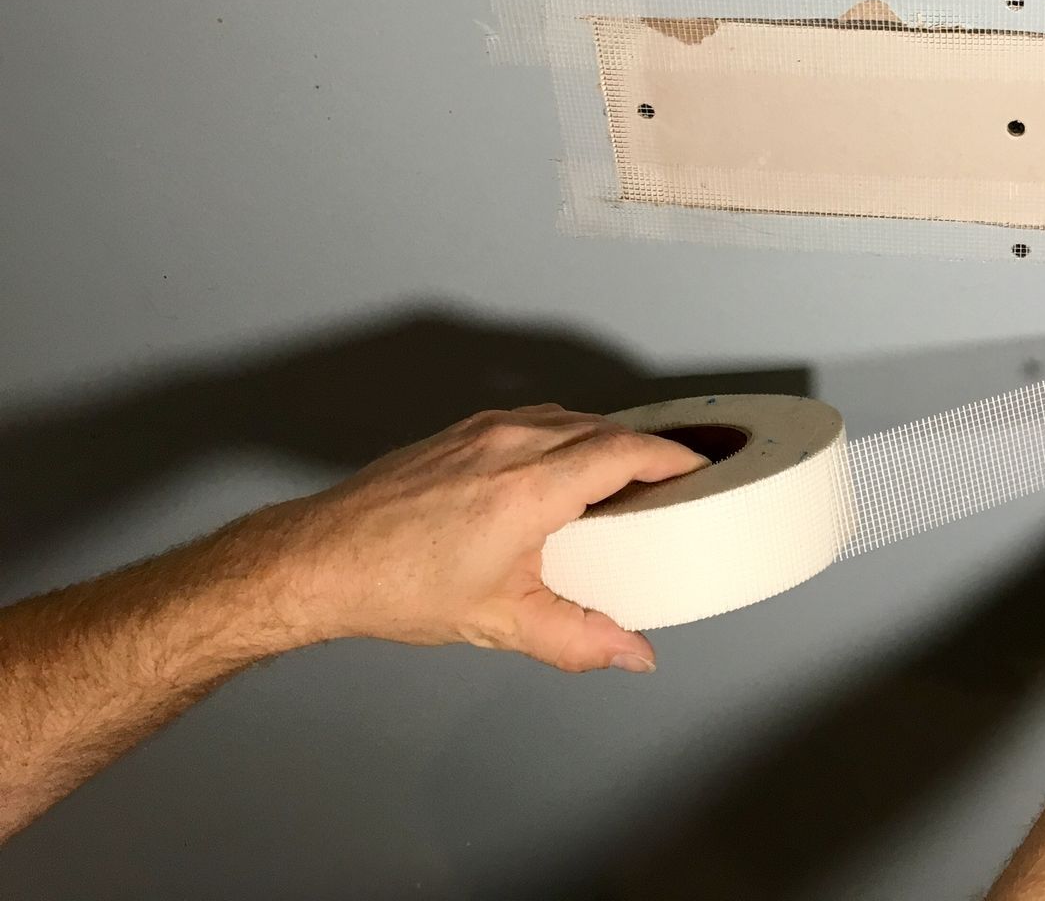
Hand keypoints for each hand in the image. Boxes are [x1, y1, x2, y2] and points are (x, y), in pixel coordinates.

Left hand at [255, 405, 706, 672]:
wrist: (318, 561)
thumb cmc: (396, 586)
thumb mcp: (500, 623)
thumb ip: (577, 638)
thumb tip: (631, 653)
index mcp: (529, 489)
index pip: (625, 451)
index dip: (672, 456)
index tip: (700, 466)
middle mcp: (510, 446)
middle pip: (604, 427)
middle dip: (645, 449)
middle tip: (671, 479)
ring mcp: (482, 431)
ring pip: (569, 417)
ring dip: (604, 439)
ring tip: (622, 476)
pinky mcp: (460, 432)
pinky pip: (534, 419)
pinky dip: (565, 434)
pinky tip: (561, 467)